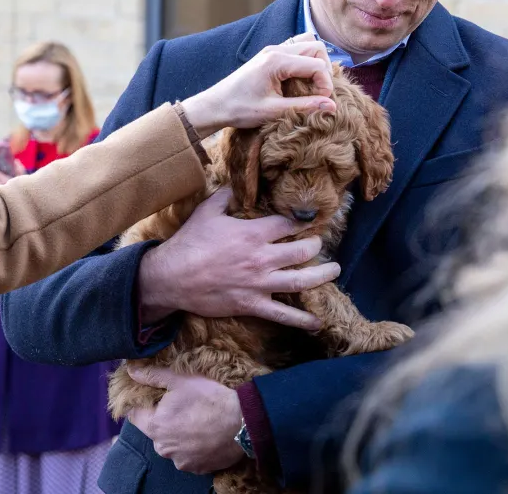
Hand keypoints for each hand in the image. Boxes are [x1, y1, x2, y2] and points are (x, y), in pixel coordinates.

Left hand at [127, 366, 243, 474]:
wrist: (243, 423)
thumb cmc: (209, 398)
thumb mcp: (179, 380)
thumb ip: (152, 375)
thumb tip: (131, 370)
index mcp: (155, 426)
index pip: (134, 415)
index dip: (142, 402)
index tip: (154, 395)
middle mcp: (163, 448)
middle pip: (154, 429)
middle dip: (162, 417)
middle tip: (179, 403)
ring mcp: (180, 461)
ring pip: (171, 443)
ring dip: (177, 432)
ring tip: (195, 418)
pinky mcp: (197, 468)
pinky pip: (187, 455)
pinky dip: (192, 445)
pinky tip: (204, 433)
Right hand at [138, 188, 340, 324]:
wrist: (172, 277)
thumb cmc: (189, 242)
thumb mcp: (206, 212)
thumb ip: (225, 196)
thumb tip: (237, 185)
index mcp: (253, 233)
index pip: (288, 224)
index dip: (302, 221)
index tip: (310, 219)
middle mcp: (262, 258)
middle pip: (302, 251)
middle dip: (315, 245)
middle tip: (320, 244)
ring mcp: (260, 284)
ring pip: (302, 281)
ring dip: (323, 275)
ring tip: (334, 270)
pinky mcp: (253, 305)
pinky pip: (284, 315)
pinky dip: (303, 320)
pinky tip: (318, 322)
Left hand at [180, 33, 334, 137]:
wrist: (214, 105)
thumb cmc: (239, 109)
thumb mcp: (273, 111)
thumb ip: (305, 106)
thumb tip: (333, 106)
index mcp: (277, 61)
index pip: (317, 64)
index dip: (325, 84)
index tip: (322, 103)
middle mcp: (276, 50)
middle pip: (316, 47)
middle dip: (324, 70)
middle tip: (319, 93)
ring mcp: (272, 50)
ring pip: (307, 44)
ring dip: (316, 62)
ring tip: (312, 86)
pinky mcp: (269, 56)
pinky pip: (296, 49)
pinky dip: (305, 61)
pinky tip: (300, 81)